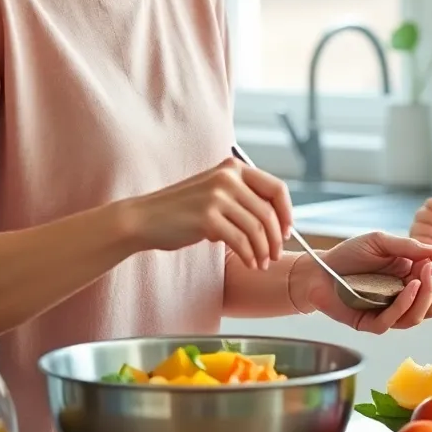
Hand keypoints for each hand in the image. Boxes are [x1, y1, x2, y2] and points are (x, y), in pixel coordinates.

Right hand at [123, 158, 291, 269]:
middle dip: (277, 238)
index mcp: (233, 168)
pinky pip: (241, 240)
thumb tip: (277, 221)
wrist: (144, 219)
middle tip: (276, 254)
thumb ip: (242, 199)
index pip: (276, 187)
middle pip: (268, 211)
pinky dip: (250, 255)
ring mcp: (217, 196)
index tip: (287, 231)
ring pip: (257, 228)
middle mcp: (227, 177)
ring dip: (264, 250)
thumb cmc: (181, 211)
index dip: (287, 212)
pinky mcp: (207, 217)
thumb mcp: (215, 194)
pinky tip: (250, 263)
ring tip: (262, 263)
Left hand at [289, 231, 431, 333]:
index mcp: (407, 279)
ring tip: (421, 276)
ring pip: (418, 316)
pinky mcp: (372, 323)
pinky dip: (404, 305)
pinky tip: (407, 288)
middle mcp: (401, 298)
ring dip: (425, 297)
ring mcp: (387, 312)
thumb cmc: (348, 254)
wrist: (318, 268)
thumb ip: (411, 247)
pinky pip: (394, 321)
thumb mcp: (382, 241)